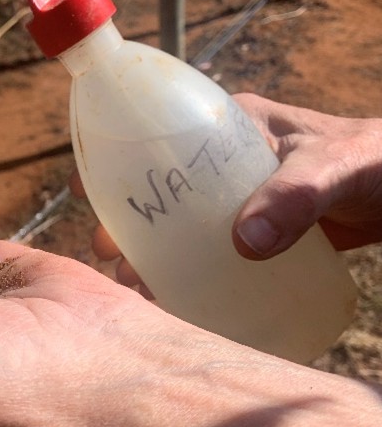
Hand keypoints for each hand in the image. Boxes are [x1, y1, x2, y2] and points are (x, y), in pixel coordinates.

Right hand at [74, 94, 381, 287]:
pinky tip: (174, 299)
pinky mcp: (255, 234)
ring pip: (178, 225)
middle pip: (159, 189)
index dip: (115, 158)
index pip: (157, 132)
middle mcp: (224, 163)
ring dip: (150, 253)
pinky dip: (186, 274)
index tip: (87, 191)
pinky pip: (208, 252)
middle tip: (111, 256)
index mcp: (230, 127)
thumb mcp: (340, 165)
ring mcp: (237, 201)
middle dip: (127, 221)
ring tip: (136, 286)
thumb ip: (296, 194)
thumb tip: (243, 242)